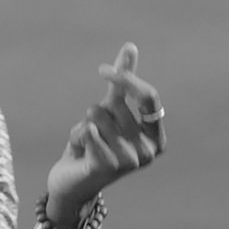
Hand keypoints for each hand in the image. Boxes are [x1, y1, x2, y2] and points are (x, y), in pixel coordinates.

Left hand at [46, 42, 165, 225]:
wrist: (72, 182)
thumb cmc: (95, 144)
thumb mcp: (110, 111)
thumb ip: (122, 83)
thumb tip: (130, 46)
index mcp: (156, 136)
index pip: (149, 96)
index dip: (126, 79)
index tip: (101, 70)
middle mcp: (149, 150)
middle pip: (116, 105)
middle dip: (96, 112)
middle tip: (95, 134)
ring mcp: (130, 161)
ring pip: (97, 116)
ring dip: (84, 125)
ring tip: (88, 144)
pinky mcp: (108, 166)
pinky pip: (87, 130)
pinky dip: (77, 135)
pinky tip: (80, 152)